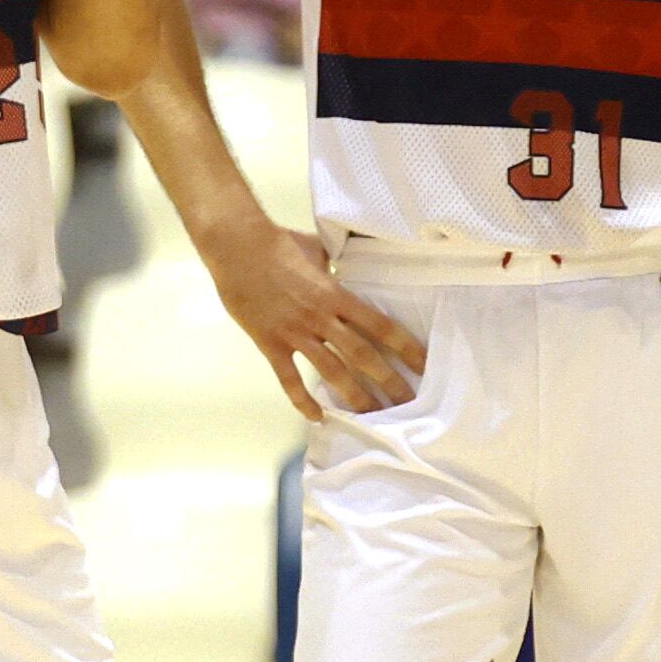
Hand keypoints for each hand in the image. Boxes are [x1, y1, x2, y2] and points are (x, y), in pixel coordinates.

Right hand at [198, 211, 423, 415]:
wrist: (237, 247)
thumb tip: (345, 265)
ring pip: (332, 372)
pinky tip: (318, 418)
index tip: (423, 364)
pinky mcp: (271, 344)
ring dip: (355, 396)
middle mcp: (321, 318)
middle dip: (388, 380)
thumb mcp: (317, 250)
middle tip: (407, 401)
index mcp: (336, 294)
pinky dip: (303, 401)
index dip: (404, 346)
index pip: (379, 324)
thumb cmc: (278, 243)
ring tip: (373, 417)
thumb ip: (334, 265)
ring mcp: (296, 333)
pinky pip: (289, 379)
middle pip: (362, 354)